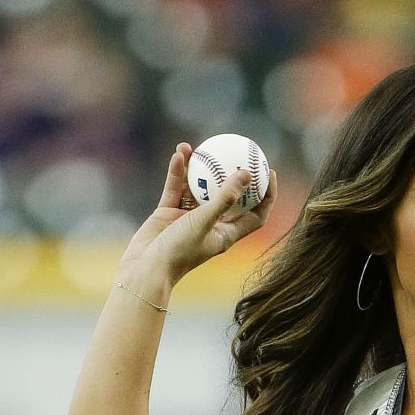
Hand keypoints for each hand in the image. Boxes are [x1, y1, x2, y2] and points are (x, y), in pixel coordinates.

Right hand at [118, 142, 277, 289]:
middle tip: (239, 151)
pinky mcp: (169, 213)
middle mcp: (210, 225)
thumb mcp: (204, 222)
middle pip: (228, 197)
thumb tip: (246, 174)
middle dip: (234, 175)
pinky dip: (178, 172)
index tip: (269, 173)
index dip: (266, 196)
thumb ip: (224, 199)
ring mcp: (189, 219)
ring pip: (198, 188)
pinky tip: (180, 153)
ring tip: (200, 147)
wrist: (146, 268)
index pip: (255, 215)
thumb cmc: (179, 252)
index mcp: (226, 234)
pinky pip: (176, 187)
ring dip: (199, 168)